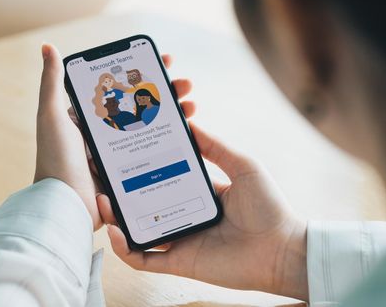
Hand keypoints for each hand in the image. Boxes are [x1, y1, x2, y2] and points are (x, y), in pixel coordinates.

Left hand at [34, 44, 194, 229]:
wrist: (66, 206)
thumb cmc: (56, 160)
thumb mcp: (52, 116)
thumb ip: (52, 82)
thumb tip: (48, 47)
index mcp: (91, 118)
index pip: (123, 89)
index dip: (146, 74)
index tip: (165, 62)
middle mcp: (108, 134)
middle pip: (144, 107)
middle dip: (168, 93)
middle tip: (186, 85)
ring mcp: (122, 154)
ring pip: (154, 129)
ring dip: (176, 115)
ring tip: (192, 106)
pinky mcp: (133, 173)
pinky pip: (156, 153)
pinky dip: (173, 141)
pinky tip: (188, 133)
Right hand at [98, 124, 308, 299]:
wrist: (283, 249)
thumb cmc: (269, 207)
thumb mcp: (243, 166)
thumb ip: (216, 147)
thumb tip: (190, 124)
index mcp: (198, 191)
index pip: (163, 174)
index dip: (143, 163)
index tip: (126, 147)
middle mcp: (185, 213)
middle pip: (144, 201)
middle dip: (121, 188)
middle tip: (102, 171)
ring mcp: (181, 238)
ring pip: (138, 228)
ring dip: (116, 216)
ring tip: (101, 199)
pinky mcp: (179, 261)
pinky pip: (144, 258)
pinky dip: (125, 248)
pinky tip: (115, 231)